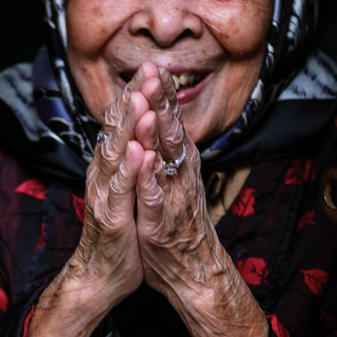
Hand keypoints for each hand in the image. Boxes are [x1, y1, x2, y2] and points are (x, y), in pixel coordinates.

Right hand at [23, 64, 159, 336]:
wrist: (101, 275)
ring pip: (114, 155)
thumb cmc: (118, 231)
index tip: (150, 69)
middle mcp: (102, 174)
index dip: (133, 96)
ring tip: (139, 99)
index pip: (119, 124)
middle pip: (115, 131)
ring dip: (127, 127)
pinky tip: (136, 150)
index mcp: (109, 166)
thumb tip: (131, 133)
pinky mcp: (110, 219)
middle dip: (131, 99)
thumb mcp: (122, 189)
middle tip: (146, 70)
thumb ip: (123, 160)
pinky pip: (120, 191)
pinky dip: (128, 169)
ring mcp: (104, 195)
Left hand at [133, 66, 217, 294]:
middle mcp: (179, 174)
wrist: (191, 270)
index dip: (161, 96)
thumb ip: (167, 152)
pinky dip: (150, 178)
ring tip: (148, 106)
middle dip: (160, 102)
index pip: (169, 123)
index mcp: (178, 163)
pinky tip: (146, 161)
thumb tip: (159, 120)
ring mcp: (172, 196)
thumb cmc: (178, 221)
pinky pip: (156, 197)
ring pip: (164, 160)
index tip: (153, 67)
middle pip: (170, 132)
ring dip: (155, 132)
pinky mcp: (162, 221)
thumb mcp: (173, 180)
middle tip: (154, 71)